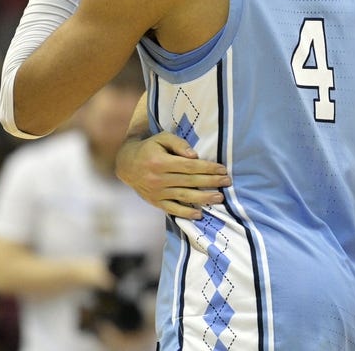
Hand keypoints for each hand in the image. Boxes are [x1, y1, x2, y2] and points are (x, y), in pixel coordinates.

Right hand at [115, 132, 230, 218]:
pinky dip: (186, 213)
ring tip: (219, 197)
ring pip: (184, 196)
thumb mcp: (162, 138)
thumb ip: (179, 144)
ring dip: (203, 198)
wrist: (127, 164)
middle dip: (211, 182)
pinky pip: (172, 209)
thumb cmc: (149, 148)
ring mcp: (157, 192)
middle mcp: (159, 179)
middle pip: (190, 181)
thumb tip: (195, 156)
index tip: (223, 169)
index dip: (208, 168)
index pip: (190, 167)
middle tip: (227, 182)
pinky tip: (199, 214)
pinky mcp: (155, 202)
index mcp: (161, 162)